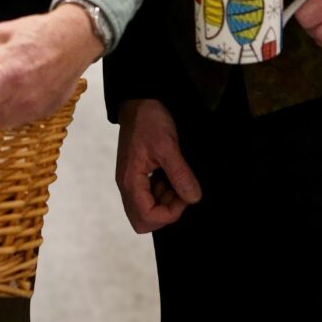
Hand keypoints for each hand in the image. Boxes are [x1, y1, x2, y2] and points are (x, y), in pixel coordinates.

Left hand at [0, 4, 96, 128]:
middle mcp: (23, 97)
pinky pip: (21, 120)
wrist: (74, 39)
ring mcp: (37, 107)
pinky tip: (10, 99)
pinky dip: (11, 114)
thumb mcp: (2, 33)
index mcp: (9, 77)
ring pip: (5, 123)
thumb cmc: (39, 33)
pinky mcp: (47, 110)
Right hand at [114, 99, 201, 233]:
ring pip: (146, 210)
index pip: (147, 217)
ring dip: (165, 203)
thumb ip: (180, 174)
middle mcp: (127, 186)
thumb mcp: (168, 145)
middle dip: (166, 213)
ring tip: (178, 180)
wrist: (138, 101)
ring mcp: (131, 181)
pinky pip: (149, 197)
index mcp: (130, 181)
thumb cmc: (150, 121)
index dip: (170, 214)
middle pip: (142, 221)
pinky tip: (172, 176)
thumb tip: (193, 199)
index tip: (184, 195)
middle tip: (180, 192)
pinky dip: (163, 193)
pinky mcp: (138, 176)